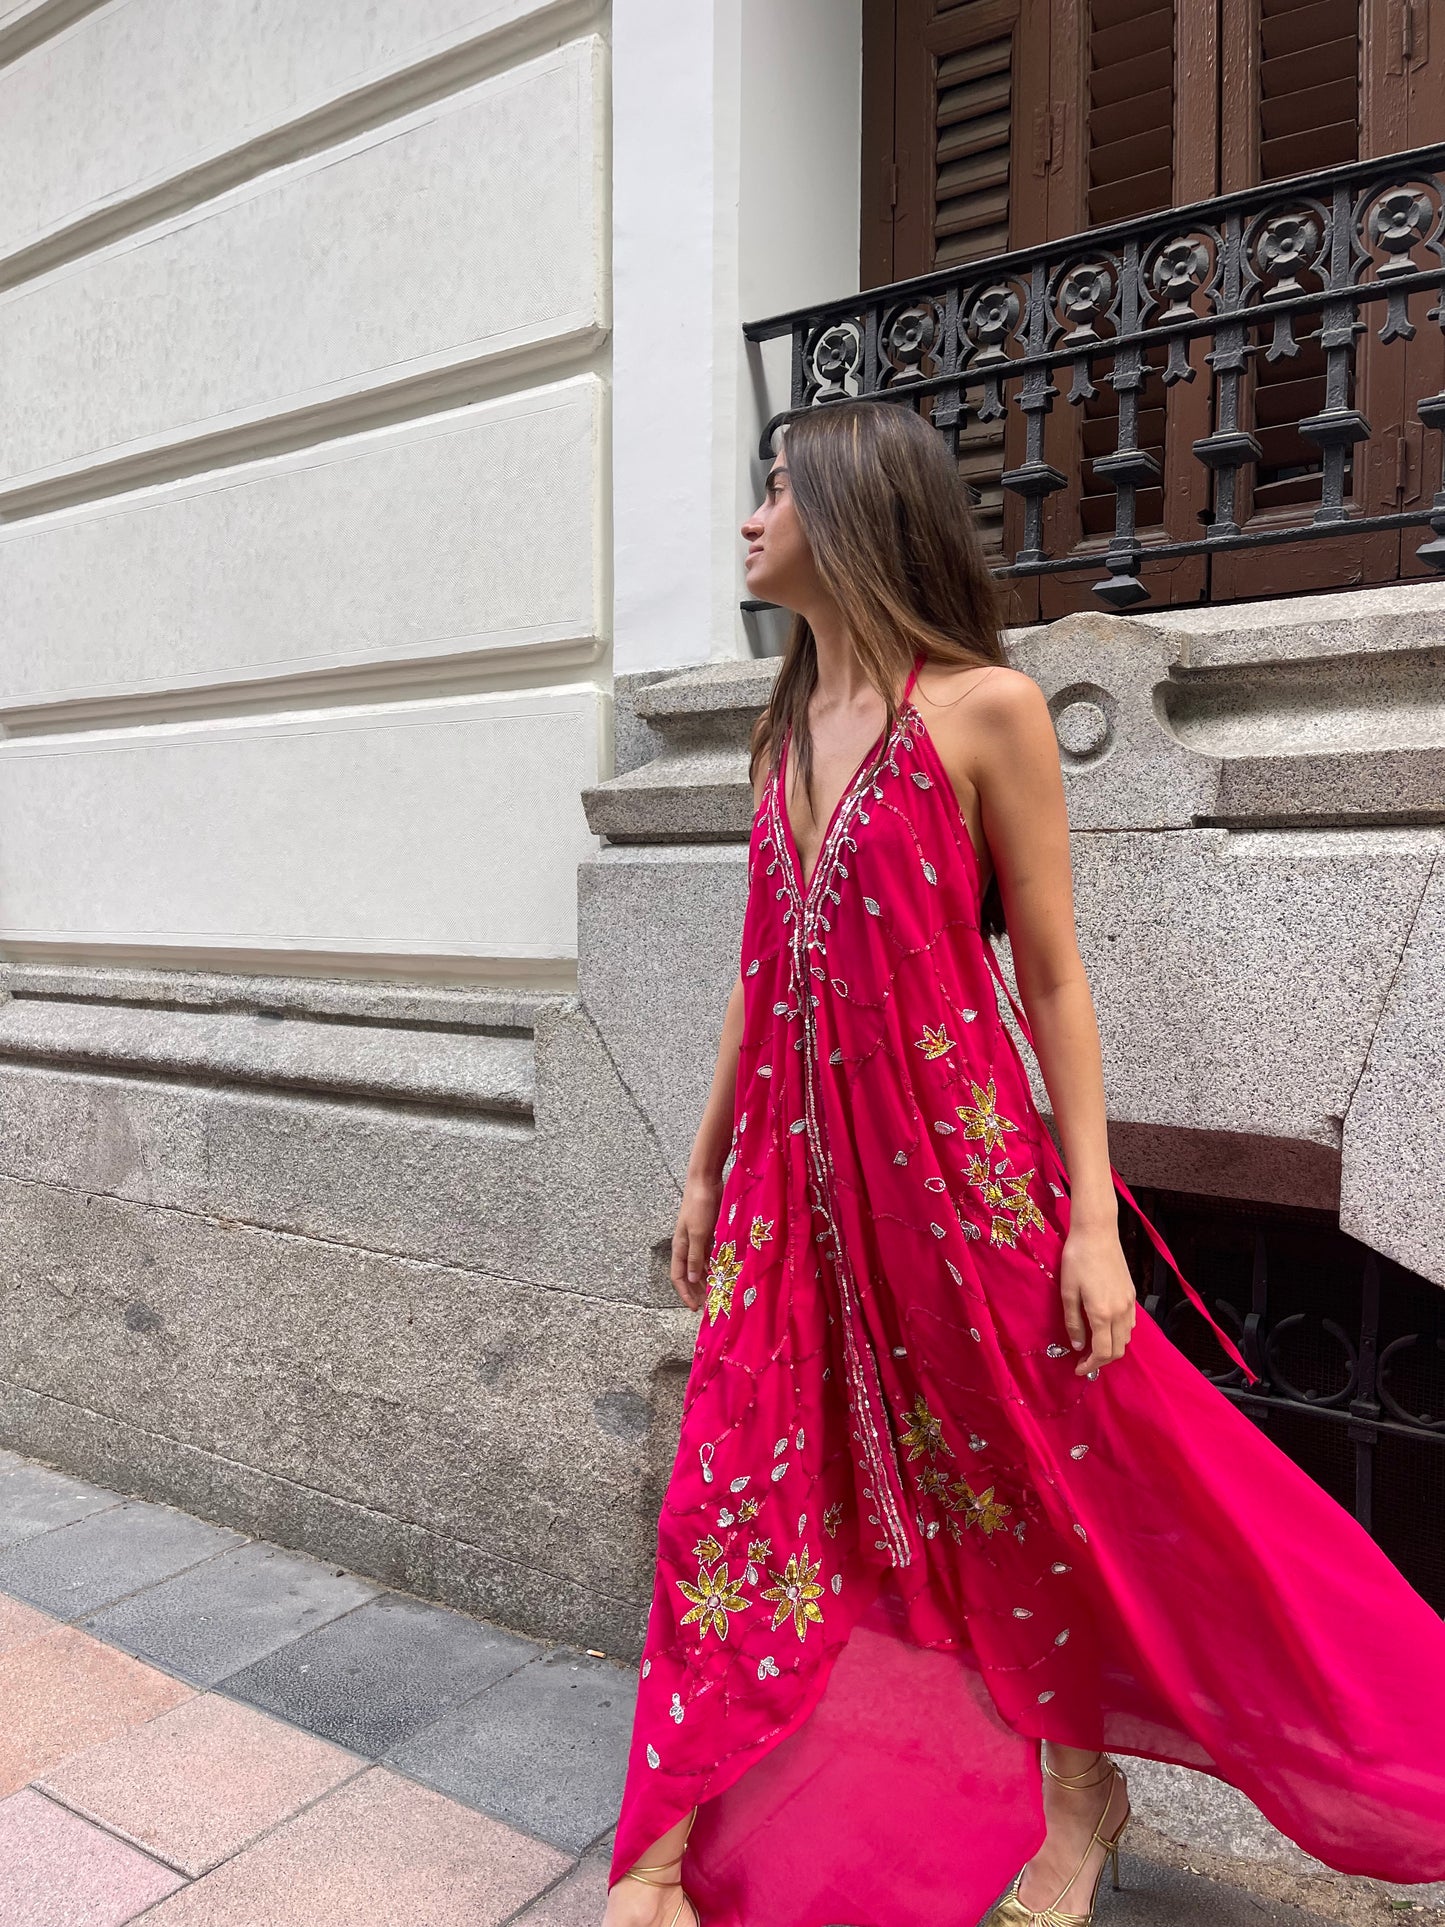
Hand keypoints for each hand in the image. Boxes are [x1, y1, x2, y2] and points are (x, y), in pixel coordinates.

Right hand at [670, 1174, 721, 1311]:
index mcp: (679, 1247)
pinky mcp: (708, 1232)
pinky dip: (714, 1265)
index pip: (678, 1276)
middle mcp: (686, 1245)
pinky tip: (722, 1272)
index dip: (685, 1293)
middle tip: (708, 1305)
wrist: (705, 1181)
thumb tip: (692, 1279)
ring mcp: (697, 1238)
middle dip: (696, 1290)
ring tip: (716, 1292)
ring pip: (699, 1265)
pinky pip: (709, 1254)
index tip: (694, 1308)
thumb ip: (695, 1257)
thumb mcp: (698, 1234)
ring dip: (706, 1279)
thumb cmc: (699, 1206)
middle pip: (688, 1274)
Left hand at [1059, 1222, 1136, 1375]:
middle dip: (1102, 1361)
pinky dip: (1120, 1334)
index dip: (1091, 1365)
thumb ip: (1073, 1322)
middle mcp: (1120, 1312)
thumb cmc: (1077, 1259)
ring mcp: (1129, 1303)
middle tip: (1084, 1361)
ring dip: (1112, 1348)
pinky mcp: (1132, 1294)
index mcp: (1101, 1313)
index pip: (1103, 1352)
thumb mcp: (1067, 1292)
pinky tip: (1106, 1328)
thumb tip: (1078, 1346)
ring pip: (1126, 1338)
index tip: (1078, 1369)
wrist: (1097, 1233)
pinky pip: (1130, 1324)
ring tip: (1094, 1346)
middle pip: (1118, 1350)